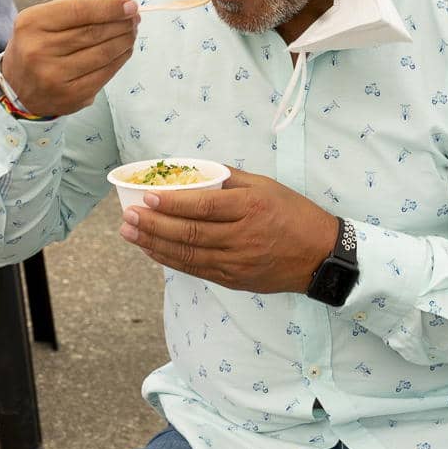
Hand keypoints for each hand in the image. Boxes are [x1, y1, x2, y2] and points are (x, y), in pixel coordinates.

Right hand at [0, 0, 138, 116]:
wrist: (18, 87)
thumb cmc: (39, 44)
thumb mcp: (49, 17)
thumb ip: (84, 4)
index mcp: (32, 23)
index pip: (80, 11)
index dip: (109, 7)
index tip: (131, 4)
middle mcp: (39, 50)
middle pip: (93, 32)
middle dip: (121, 23)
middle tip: (135, 17)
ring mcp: (54, 76)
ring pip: (103, 53)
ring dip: (124, 40)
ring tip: (131, 31)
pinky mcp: (71, 96)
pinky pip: (105, 73)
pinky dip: (120, 59)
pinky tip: (125, 49)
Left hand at [119, 170, 339, 294]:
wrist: (320, 256)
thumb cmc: (294, 214)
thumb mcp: (267, 186)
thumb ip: (231, 177)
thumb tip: (195, 169)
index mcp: (250, 208)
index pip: (203, 206)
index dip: (171, 204)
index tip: (146, 197)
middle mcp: (242, 236)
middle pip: (189, 233)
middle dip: (153, 225)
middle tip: (128, 217)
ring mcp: (236, 262)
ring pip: (187, 254)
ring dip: (154, 244)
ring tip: (130, 234)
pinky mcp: (234, 279)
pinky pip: (196, 269)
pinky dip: (170, 260)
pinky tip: (152, 251)